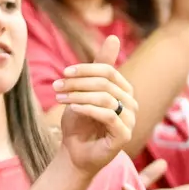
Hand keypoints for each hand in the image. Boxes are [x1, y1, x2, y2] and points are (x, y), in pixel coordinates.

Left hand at [53, 35, 136, 174]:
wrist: (75, 152)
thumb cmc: (79, 122)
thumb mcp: (83, 91)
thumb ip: (96, 68)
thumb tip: (113, 37)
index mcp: (124, 91)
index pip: (109, 71)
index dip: (85, 69)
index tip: (63, 72)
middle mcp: (131, 104)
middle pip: (106, 83)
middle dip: (78, 83)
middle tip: (57, 86)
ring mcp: (130, 121)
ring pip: (107, 98)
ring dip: (79, 95)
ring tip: (60, 98)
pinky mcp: (124, 136)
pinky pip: (109, 116)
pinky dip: (88, 109)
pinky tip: (72, 108)